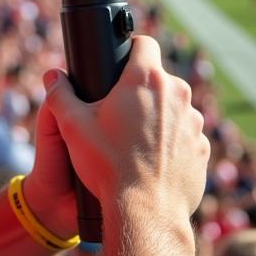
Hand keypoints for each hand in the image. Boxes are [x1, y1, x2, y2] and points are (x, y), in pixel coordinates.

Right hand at [31, 35, 208, 234]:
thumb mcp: (72, 126)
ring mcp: (194, 122)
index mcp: (145, 79)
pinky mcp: (203, 149)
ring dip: (159, 116)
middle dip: (141, 89)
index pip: (144, 43)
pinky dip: (172, 142)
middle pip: (158, 77)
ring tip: (135, 140)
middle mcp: (176, 94)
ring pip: (174, 107)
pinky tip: (152, 160)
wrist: (145, 213)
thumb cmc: (108, 165)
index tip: (121, 61)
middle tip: (119, 110)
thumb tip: (53, 76)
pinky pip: (185, 136)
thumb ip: (59, 94)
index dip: (131, 48)